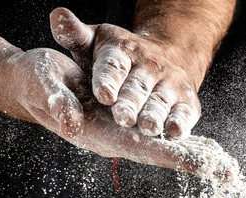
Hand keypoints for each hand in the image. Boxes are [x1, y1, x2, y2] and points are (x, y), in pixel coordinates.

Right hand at [6, 48, 236, 182]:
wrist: (32, 82)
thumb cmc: (36, 82)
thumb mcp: (44, 84)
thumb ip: (58, 103)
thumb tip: (72, 122)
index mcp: (100, 133)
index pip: (143, 148)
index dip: (172, 156)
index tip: (200, 166)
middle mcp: (117, 137)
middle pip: (162, 154)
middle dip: (195, 163)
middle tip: (229, 174)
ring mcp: (123, 131)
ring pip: (165, 147)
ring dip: (196, 158)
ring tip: (228, 169)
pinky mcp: (127, 123)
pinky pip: (161, 135)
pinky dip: (185, 141)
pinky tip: (207, 150)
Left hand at [49, 7, 202, 138]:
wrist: (166, 57)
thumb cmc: (120, 57)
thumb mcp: (96, 42)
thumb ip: (75, 35)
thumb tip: (58, 16)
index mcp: (124, 51)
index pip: (114, 66)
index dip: (108, 80)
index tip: (104, 95)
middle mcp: (150, 66)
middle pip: (138, 88)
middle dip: (131, 103)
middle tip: (123, 118)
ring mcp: (170, 84)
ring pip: (161, 102)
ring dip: (155, 115)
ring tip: (149, 128)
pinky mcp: (187, 101)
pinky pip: (185, 113)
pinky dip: (181, 123)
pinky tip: (175, 133)